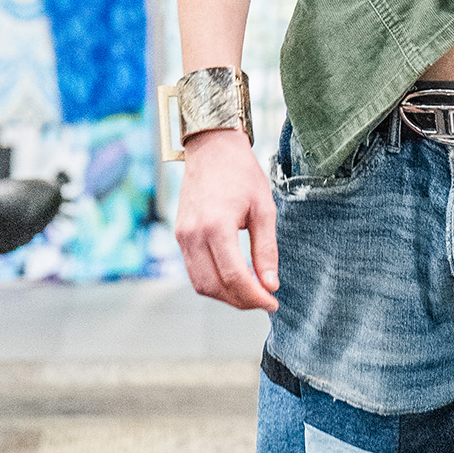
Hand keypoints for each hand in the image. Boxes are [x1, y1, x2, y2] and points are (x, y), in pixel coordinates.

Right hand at [171, 126, 278, 311]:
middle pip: (215, 286)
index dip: (255, 297)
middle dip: (241, 301)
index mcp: (216, 227)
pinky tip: (234, 278)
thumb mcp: (264, 209)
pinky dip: (213, 282)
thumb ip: (266, 250)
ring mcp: (182, 236)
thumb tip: (270, 285)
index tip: (273, 303)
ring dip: (226, 295)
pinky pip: (194, 271)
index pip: (234, 277)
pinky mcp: (180, 235)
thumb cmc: (241, 174)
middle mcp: (193, 235)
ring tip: (250, 292)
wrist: (211, 149)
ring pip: (201, 284)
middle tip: (264, 300)